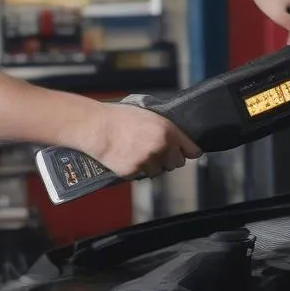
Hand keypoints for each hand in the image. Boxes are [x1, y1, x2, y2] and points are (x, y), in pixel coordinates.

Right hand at [82, 104, 201, 178]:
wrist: (96, 127)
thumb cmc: (118, 117)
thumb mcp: (148, 114)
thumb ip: (165, 127)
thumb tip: (177, 139)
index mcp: (167, 130)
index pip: (192, 150)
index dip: (188, 151)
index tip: (185, 153)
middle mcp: (161, 146)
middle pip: (177, 163)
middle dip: (168, 158)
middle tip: (153, 151)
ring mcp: (148, 161)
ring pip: (159, 171)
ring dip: (152, 166)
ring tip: (137, 153)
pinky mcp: (134, 171)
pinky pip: (141, 176)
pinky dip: (136, 170)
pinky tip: (127, 158)